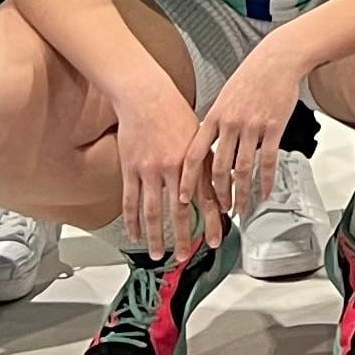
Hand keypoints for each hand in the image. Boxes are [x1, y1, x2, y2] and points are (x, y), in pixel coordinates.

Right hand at [113, 76, 213, 259]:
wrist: (147, 97)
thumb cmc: (176, 116)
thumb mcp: (201, 140)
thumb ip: (208, 167)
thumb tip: (224, 189)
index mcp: (194, 163)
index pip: (207, 199)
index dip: (213, 222)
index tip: (216, 241)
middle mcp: (173, 169)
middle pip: (179, 212)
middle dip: (183, 237)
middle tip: (184, 257)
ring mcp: (149, 170)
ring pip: (153, 212)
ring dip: (156, 236)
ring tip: (158, 254)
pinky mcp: (130, 169)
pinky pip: (130, 201)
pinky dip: (133, 221)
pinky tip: (135, 235)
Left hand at [190, 39, 310, 225]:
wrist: (277, 60)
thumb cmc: (251, 77)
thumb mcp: (224, 98)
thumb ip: (216, 123)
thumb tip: (209, 147)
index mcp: (214, 117)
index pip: (194, 155)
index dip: (188, 180)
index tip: (183, 199)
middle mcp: (230, 124)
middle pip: (219, 169)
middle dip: (218, 195)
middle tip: (220, 210)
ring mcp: (252, 127)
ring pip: (243, 169)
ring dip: (242, 193)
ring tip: (242, 208)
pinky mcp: (274, 128)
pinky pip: (268, 161)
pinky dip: (266, 181)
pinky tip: (266, 191)